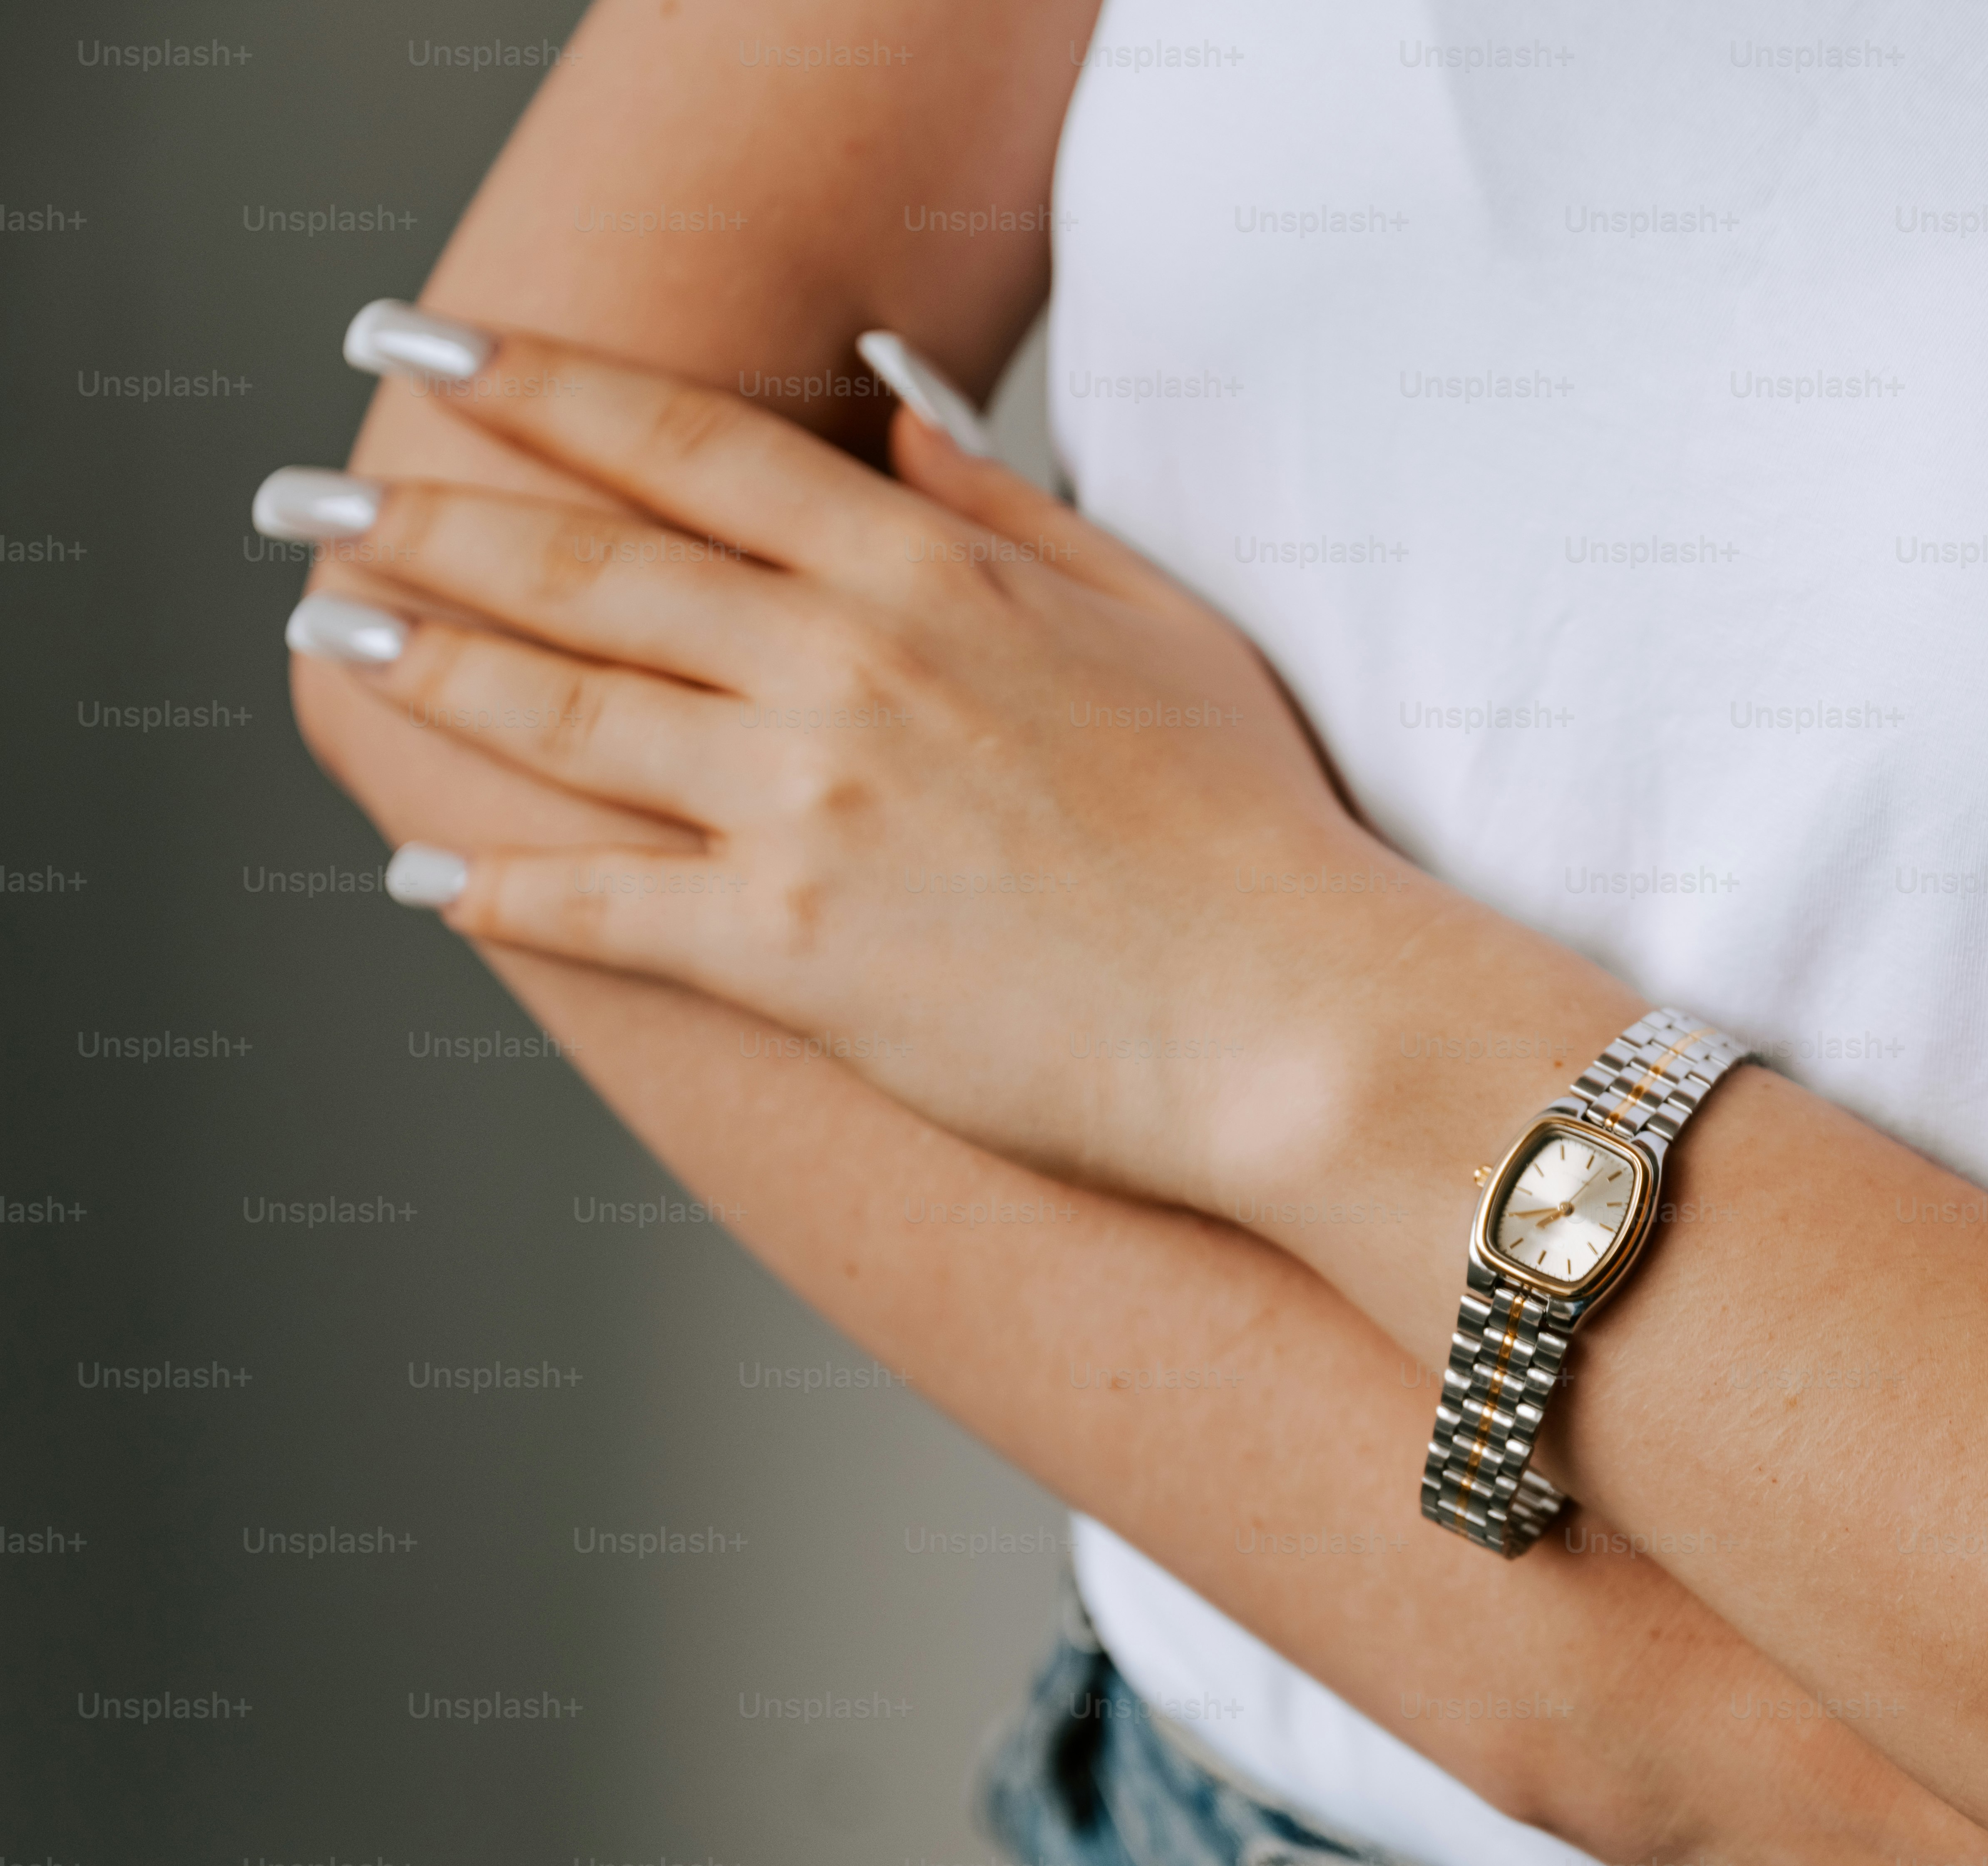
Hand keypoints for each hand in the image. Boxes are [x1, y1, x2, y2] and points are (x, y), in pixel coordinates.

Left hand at [262, 309, 1466, 1211]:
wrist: (1296, 1020)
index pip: (684, 447)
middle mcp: (841, 676)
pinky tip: (421, 866)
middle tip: (320, 500)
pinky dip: (494, 887)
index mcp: (924, 580)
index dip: (536, 386)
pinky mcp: (791, 957)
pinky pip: (600, 909)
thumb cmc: (1251, 827)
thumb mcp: (1151, 619)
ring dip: (428, 664)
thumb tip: (896, 411)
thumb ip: (1006, 508)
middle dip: (427, 519)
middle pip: (584, 566)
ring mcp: (806, 815)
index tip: (435, 353)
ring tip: (338, 630)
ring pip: (561, 717)